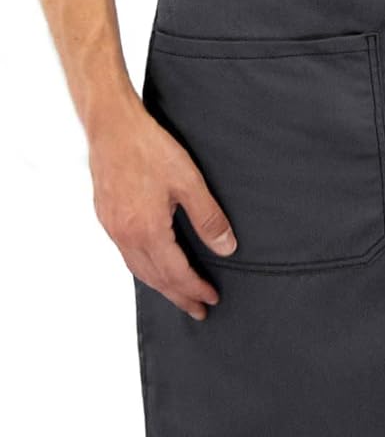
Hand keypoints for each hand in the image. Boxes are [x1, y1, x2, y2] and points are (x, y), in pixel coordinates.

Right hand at [88, 90, 237, 318]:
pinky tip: (153, 264)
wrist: (112, 126)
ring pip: (138, 269)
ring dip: (160, 285)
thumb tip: (226, 248)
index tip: (212, 298)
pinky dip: (143, 268)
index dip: (195, 288)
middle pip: (155, 279)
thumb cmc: (149, 148)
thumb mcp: (188, 181)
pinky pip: (126, 254)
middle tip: (198, 309)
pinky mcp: (106, 217)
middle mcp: (125, 236)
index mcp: (147, 231)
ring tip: (178, 293)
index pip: (175, 273)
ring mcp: (112, 228)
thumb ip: (208, 218)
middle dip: (179, 296)